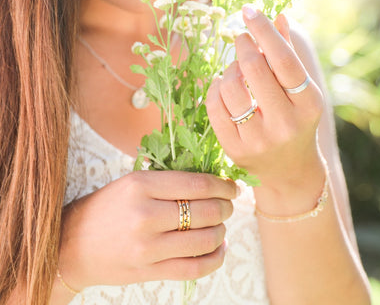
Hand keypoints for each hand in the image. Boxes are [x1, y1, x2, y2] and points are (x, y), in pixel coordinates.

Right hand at [58, 171, 236, 289]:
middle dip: (226, 207)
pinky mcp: (148, 272)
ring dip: (221, 231)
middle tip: (228, 205)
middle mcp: (146, 215)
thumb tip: (212, 182)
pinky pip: (193, 268)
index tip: (232, 187)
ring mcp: (147, 247)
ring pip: (204, 240)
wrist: (72, 244)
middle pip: (206, 211)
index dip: (223, 186)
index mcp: (142, 186)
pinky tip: (218, 249)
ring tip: (221, 225)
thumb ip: (169, 182)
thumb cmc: (106, 207)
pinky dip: (214, 259)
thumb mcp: (133, 182)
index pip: (197, 184)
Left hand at [206, 5, 323, 187]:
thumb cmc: (296, 122)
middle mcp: (285, 123)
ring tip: (236, 68)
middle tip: (240, 38)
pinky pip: (214, 106)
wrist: (288, 171)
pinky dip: (215, 88)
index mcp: (308, 104)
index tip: (248, 10)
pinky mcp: (235, 148)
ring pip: (230, 86)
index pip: (283, 59)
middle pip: (254, 69)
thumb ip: (290, 54)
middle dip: (243, 45)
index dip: (263, 30)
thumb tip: (279, 16)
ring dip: (229, 68)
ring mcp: (258, 139)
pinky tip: (223, 86)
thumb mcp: (302, 91)